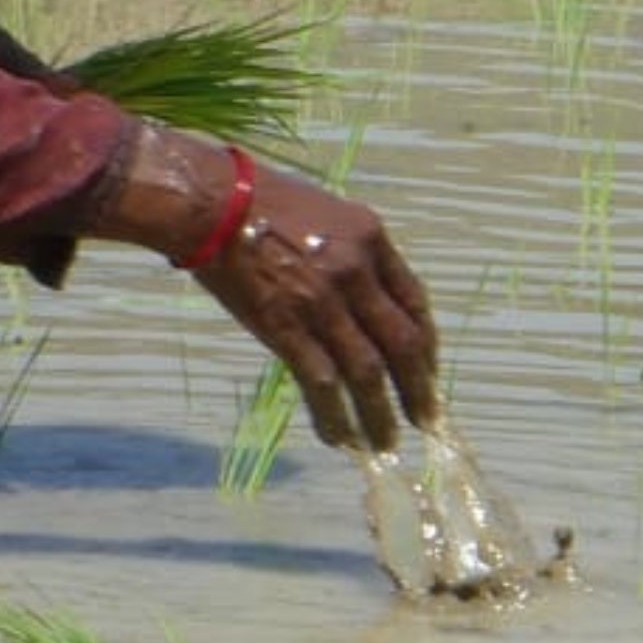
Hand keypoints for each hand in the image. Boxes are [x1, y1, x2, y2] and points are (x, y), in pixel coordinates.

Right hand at [193, 165, 439, 454]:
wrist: (214, 204)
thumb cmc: (265, 200)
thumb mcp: (329, 213)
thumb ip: (355, 252)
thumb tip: (369, 297)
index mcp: (372, 239)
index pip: (415, 301)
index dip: (428, 344)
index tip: (428, 371)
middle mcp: (357, 273)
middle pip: (403, 343)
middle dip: (419, 388)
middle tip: (426, 420)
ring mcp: (323, 303)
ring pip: (368, 372)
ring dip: (380, 414)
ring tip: (386, 443)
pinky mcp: (286, 328)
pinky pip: (321, 382)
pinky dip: (335, 415)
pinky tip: (340, 437)